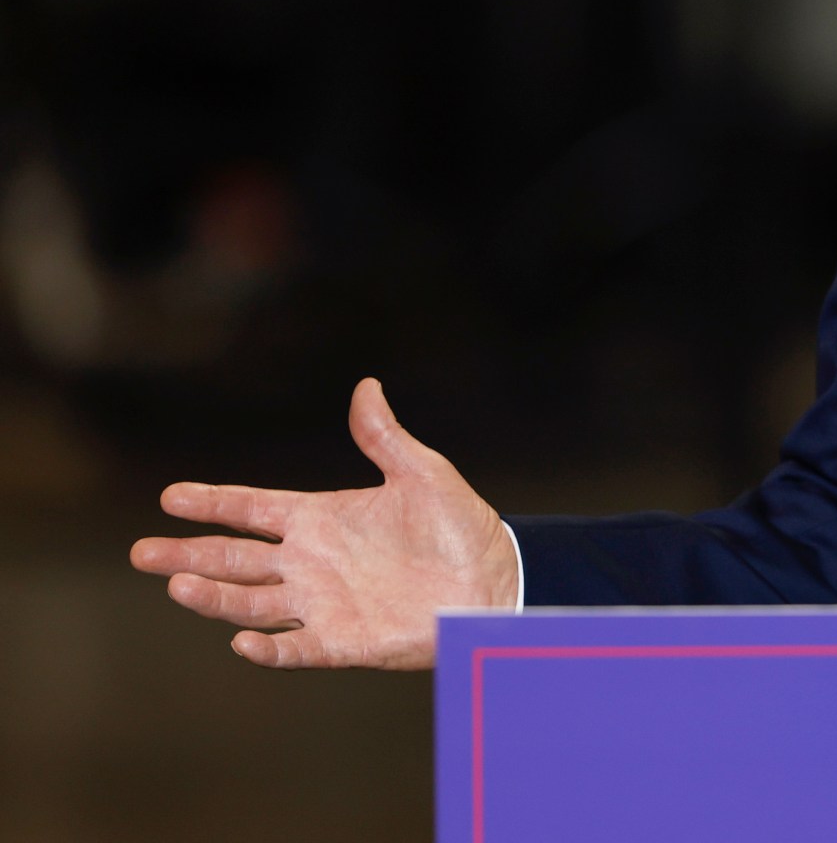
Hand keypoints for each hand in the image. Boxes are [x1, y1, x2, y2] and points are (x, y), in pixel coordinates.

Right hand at [129, 378, 517, 669]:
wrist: (496, 580)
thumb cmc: (460, 527)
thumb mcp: (423, 474)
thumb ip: (385, 437)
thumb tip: (367, 386)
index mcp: (321, 519)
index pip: (253, 508)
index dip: (213, 502)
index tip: (171, 496)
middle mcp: (310, 563)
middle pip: (235, 559)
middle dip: (189, 554)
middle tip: (142, 552)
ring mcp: (322, 604)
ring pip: (252, 603)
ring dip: (215, 597)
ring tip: (178, 585)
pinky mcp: (343, 642)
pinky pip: (296, 648)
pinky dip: (269, 648)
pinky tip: (242, 642)